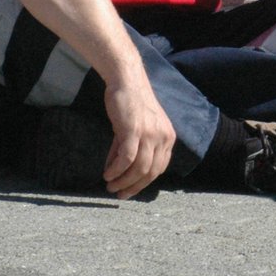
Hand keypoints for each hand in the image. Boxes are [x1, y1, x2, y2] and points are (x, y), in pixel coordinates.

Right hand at [100, 77, 175, 198]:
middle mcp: (163, 137)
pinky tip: (108, 173)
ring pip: (139, 168)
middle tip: (118, 193)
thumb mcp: (138, 129)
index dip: (144, 183)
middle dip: (133, 187)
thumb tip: (117, 170)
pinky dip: (116, 169)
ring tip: (110, 185)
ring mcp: (150, 134)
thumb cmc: (131, 104)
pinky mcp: (134, 130)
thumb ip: (132, 148)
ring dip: (123, 180)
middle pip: (150, 172)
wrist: (127, 81)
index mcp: (168, 138)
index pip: (159, 168)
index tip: (129, 191)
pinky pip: (127, 158)